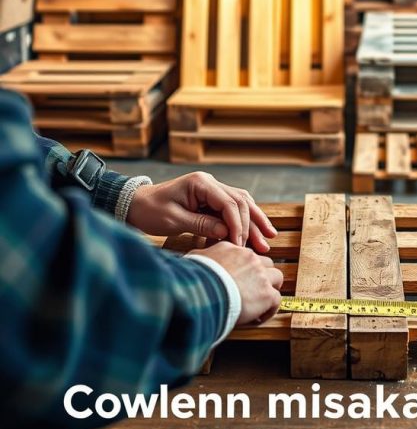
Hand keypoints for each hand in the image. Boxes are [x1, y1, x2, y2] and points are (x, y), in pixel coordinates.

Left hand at [127, 172, 276, 252]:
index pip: (229, 203)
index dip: (238, 225)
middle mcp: (210, 183)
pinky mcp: (210, 199)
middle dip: (252, 224)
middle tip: (261, 246)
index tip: (240, 244)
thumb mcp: (174, 220)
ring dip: (254, 221)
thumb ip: (202, 225)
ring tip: (269, 238)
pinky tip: (255, 232)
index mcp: (201, 183)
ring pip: (241, 203)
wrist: (136, 204)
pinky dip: (243, 221)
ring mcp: (211, 190)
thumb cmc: (151, 211)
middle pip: (240, 201)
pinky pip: (232, 209)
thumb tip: (226, 233)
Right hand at [189, 241, 282, 324]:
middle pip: (266, 263)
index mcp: (233, 249)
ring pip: (277, 278)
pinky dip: (270, 310)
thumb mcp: (195, 258)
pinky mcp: (267, 293)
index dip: (246, 269)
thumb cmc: (197, 278)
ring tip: (260, 303)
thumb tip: (195, 258)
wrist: (205, 292)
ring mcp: (261, 275)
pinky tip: (257, 318)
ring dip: (270, 289)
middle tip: (253, 290)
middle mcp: (250, 259)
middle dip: (263, 276)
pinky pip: (277, 300)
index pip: (247, 256)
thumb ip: (202, 256)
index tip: (240, 281)